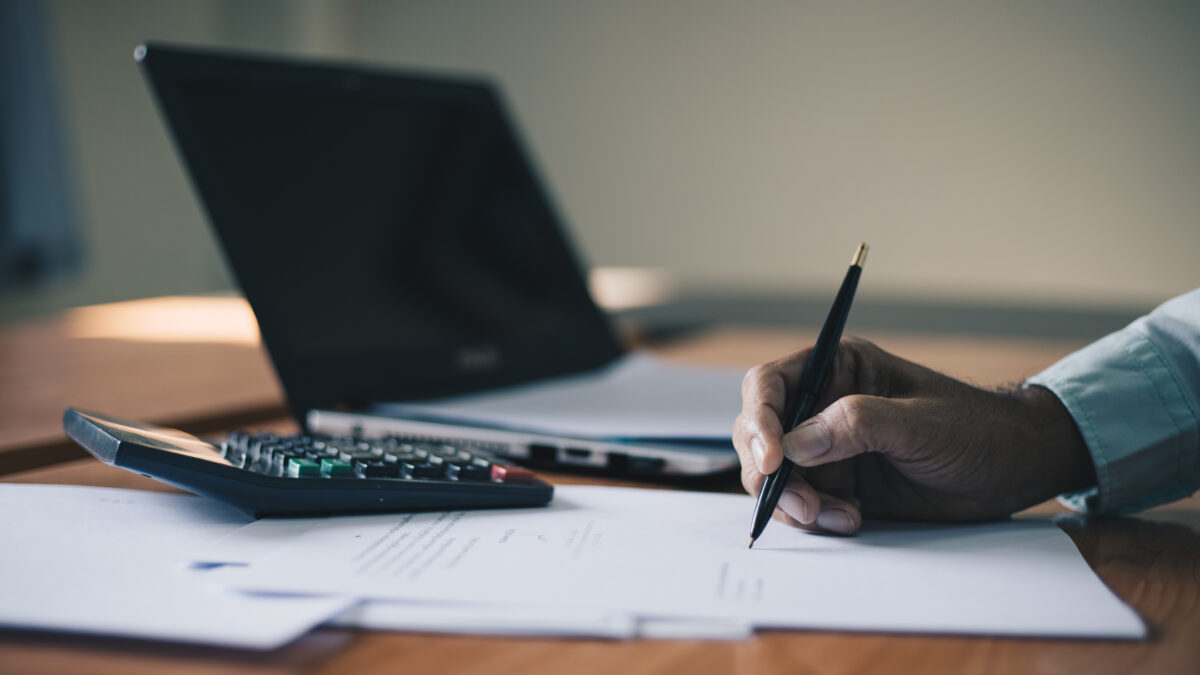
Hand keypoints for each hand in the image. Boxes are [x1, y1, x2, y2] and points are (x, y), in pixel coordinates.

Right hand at [732, 337, 1095, 534]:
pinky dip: (815, 518)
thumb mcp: (921, 423)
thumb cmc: (977, 430)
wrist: (1013, 470)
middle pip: (760, 434)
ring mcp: (827, 448)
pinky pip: (801, 504)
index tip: (774, 459)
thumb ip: (858, 424)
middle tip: (804, 505)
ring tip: (839, 516)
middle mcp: (822, 406)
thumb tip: (797, 443)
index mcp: (837, 369)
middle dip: (771, 473)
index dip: (760, 420)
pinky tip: (852, 519)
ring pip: (775, 476)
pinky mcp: (838, 485)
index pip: (770, 385)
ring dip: (794, 503)